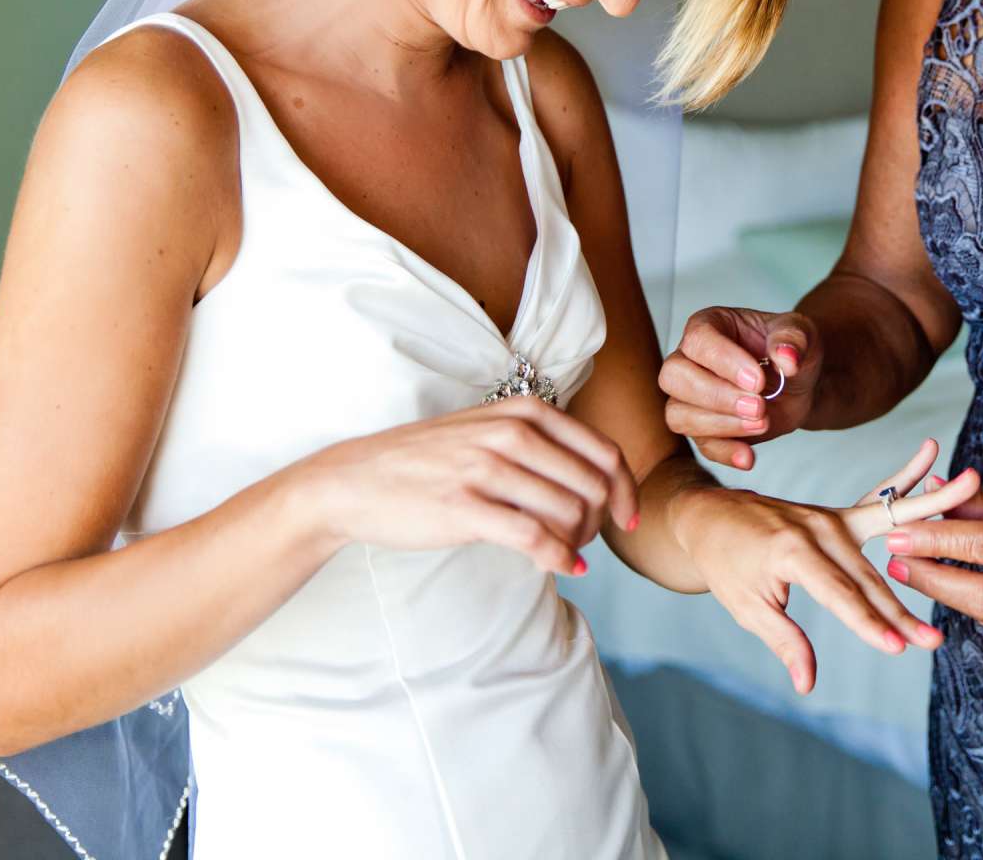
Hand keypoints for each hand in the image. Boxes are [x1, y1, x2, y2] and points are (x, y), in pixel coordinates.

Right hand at [294, 398, 638, 578]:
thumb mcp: (487, 431)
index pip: (602, 451)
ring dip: (579, 541)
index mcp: (523, 412)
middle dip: (601, 521)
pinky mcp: (465, 507)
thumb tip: (595, 484)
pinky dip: (559, 558)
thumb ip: (539, 446)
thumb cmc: (426, 462)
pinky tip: (563, 569)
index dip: (625, 490)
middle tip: (587, 543)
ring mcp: (486, 468)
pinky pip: (534, 537)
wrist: (354, 481)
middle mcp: (510, 433)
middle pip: (592, 484)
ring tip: (566, 554)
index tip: (628, 519)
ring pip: (568, 510)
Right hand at [659, 306, 820, 469]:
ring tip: (762, 423)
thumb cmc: (792, 348)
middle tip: (758, 406)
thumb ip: (793, 338)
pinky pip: (701, 445)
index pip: (698, 340)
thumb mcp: (802, 332)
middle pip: (674, 377)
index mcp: (709, 325)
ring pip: (678, 414)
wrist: (800, 383)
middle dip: (717, 396)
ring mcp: (692, 397)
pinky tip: (749, 456)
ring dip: (720, 425)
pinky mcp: (704, 428)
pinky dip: (725, 453)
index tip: (757, 381)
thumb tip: (787, 358)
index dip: (724, 362)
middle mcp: (690, 359)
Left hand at [675, 439, 979, 693]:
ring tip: (972, 493)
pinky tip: (946, 466)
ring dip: (932, 524)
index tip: (897, 648)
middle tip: (934, 641)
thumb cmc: (725, 563)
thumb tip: (808, 684)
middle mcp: (819, 528)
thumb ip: (784, 641)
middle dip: (901, 611)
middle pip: (868, 577)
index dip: (867, 624)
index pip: (839, 596)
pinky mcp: (840, 516)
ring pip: (888, 535)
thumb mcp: (746, 607)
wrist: (710, 516)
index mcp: (792, 551)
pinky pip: (883, 504)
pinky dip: (912, 483)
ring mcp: (832, 518)